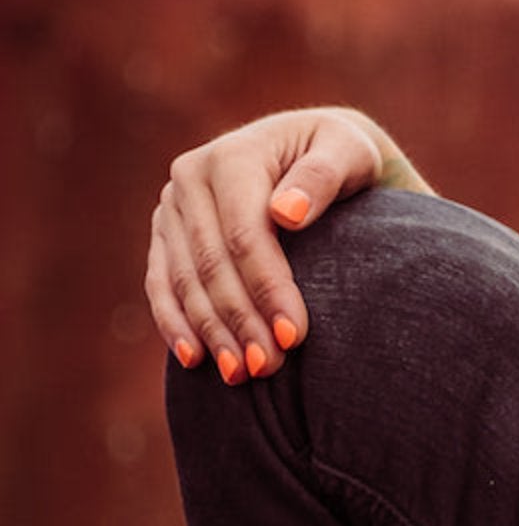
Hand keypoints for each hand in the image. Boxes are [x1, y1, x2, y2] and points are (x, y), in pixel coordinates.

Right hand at [145, 107, 400, 382]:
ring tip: (241, 375)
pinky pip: (162, 283)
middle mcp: (189, 178)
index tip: (295, 337)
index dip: (267, 289)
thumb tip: (286, 213)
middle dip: (240, 321)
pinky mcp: (166, 232)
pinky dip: (176, 322)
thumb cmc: (343, 154)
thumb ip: (323, 176)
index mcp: (231, 157)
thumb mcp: (349, 152)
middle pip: (211, 264)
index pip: (245, 236)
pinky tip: (195, 359)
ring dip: (210, 332)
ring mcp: (172, 206)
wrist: (316, 149)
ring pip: (183, 280)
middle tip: (269, 368)